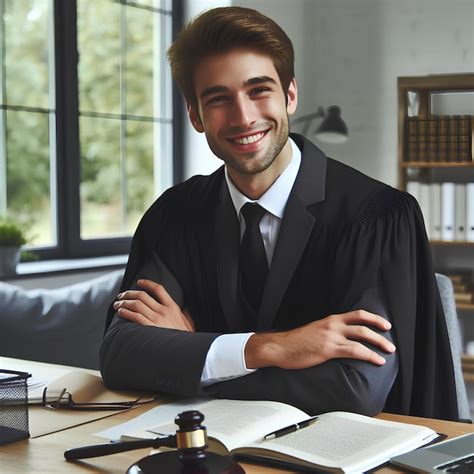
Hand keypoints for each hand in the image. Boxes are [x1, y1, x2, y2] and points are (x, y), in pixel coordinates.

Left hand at [113, 279, 194, 331]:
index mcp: (172, 307)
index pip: (158, 289)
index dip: (148, 283)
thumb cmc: (186, 338)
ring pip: (136, 305)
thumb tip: (186, 310)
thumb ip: (186, 315)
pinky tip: (121, 312)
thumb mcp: (189, 323)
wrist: (184, 349)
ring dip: (124, 302)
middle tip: (121, 294)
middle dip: (129, 293)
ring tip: (117, 304)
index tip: (139, 282)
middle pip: (143, 295)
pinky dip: (126, 312)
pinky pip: (135, 317)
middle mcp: (163, 311)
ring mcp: (156, 319)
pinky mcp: (150, 328)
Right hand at [245, 310, 395, 369]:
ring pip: (362, 335)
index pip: (356, 314)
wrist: (279, 347)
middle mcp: (332, 324)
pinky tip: (377, 360)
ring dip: (379, 343)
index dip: (373, 318)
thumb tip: (339, 341)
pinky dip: (369, 355)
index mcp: (329, 320)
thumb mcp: (314, 332)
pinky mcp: (329, 348)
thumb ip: (327, 333)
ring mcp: (331, 336)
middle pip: (362, 324)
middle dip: (380, 331)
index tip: (384, 324)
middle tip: (390, 341)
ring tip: (388, 351)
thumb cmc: (294, 343)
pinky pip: (355, 350)